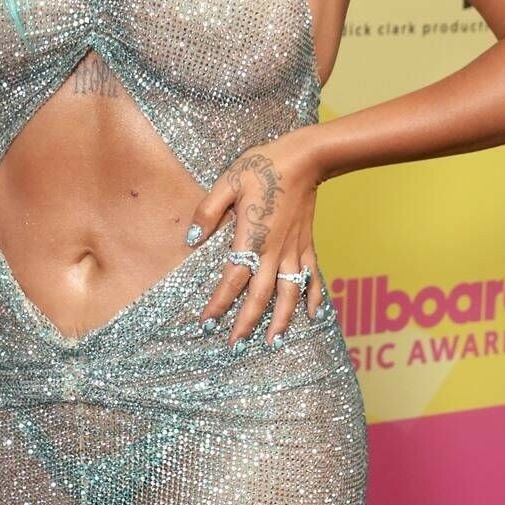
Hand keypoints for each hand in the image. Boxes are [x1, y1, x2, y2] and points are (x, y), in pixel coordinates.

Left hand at [186, 125, 324, 347]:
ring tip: (272, 342)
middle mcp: (275, 251)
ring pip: (289, 294)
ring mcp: (295, 249)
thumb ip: (208, 211)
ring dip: (281, 320)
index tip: (207, 324)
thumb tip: (191, 240)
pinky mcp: (308, 243)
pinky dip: (313, 297)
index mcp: (251, 238)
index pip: (232, 280)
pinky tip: (313, 314)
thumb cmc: (263, 166)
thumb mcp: (228, 181)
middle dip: (246, 323)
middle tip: (235, 347)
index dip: (219, 304)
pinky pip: (312, 277)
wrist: (305, 157)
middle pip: (260, 296)